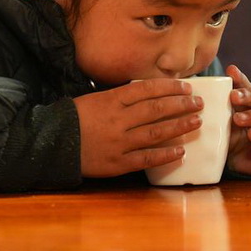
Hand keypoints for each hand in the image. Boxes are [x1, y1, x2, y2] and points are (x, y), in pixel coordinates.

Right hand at [74, 79, 203, 177]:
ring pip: (156, 132)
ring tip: (196, 122)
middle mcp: (118, 119)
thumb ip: (119, 97)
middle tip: (199, 103)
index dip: (169, 88)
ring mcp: (119, 142)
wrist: (52, 143)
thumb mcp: (95, 99)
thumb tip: (147, 92)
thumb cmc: (74, 118)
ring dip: (179, 126)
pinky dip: (165, 155)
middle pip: (157, 109)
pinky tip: (180, 151)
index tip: (187, 87)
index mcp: (112, 100)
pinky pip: (147, 158)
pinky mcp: (118, 163)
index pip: (147, 90)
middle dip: (181, 105)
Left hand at [225, 64, 250, 176]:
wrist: (243, 168)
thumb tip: (192, 94)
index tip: (231, 71)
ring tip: (238, 118)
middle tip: (233, 96)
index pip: (248, 87)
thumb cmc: (232, 141)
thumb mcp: (222, 124)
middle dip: (248, 95)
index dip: (241, 79)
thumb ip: (215, 110)